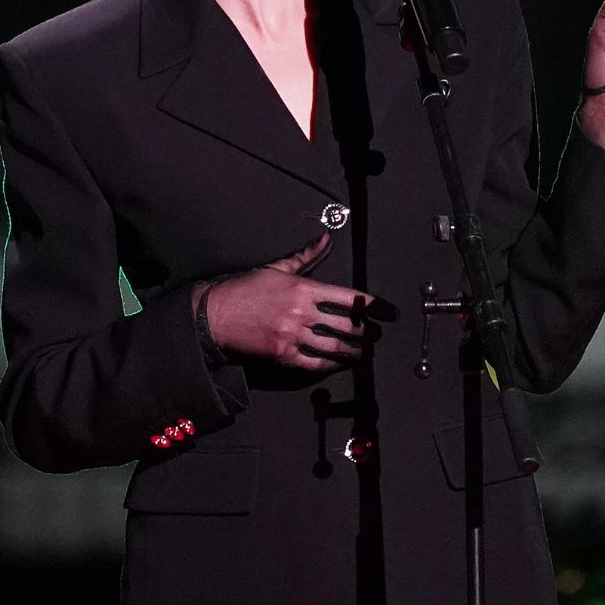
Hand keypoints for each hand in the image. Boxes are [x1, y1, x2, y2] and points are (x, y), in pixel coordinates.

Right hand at [197, 233, 394, 371]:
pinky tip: (339, 363)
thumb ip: (305, 257)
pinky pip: (314, 362)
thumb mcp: (275, 268)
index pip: (349, 298)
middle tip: (377, 335)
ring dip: (353, 351)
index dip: (374, 306)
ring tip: (364, 352)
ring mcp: (293, 335)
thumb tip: (325, 239)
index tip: (390, 313)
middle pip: (347, 326)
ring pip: (334, 347)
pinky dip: (330, 364)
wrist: (214, 315)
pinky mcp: (282, 354)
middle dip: (367, 332)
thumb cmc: (244, 290)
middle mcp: (302, 313)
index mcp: (303, 289)